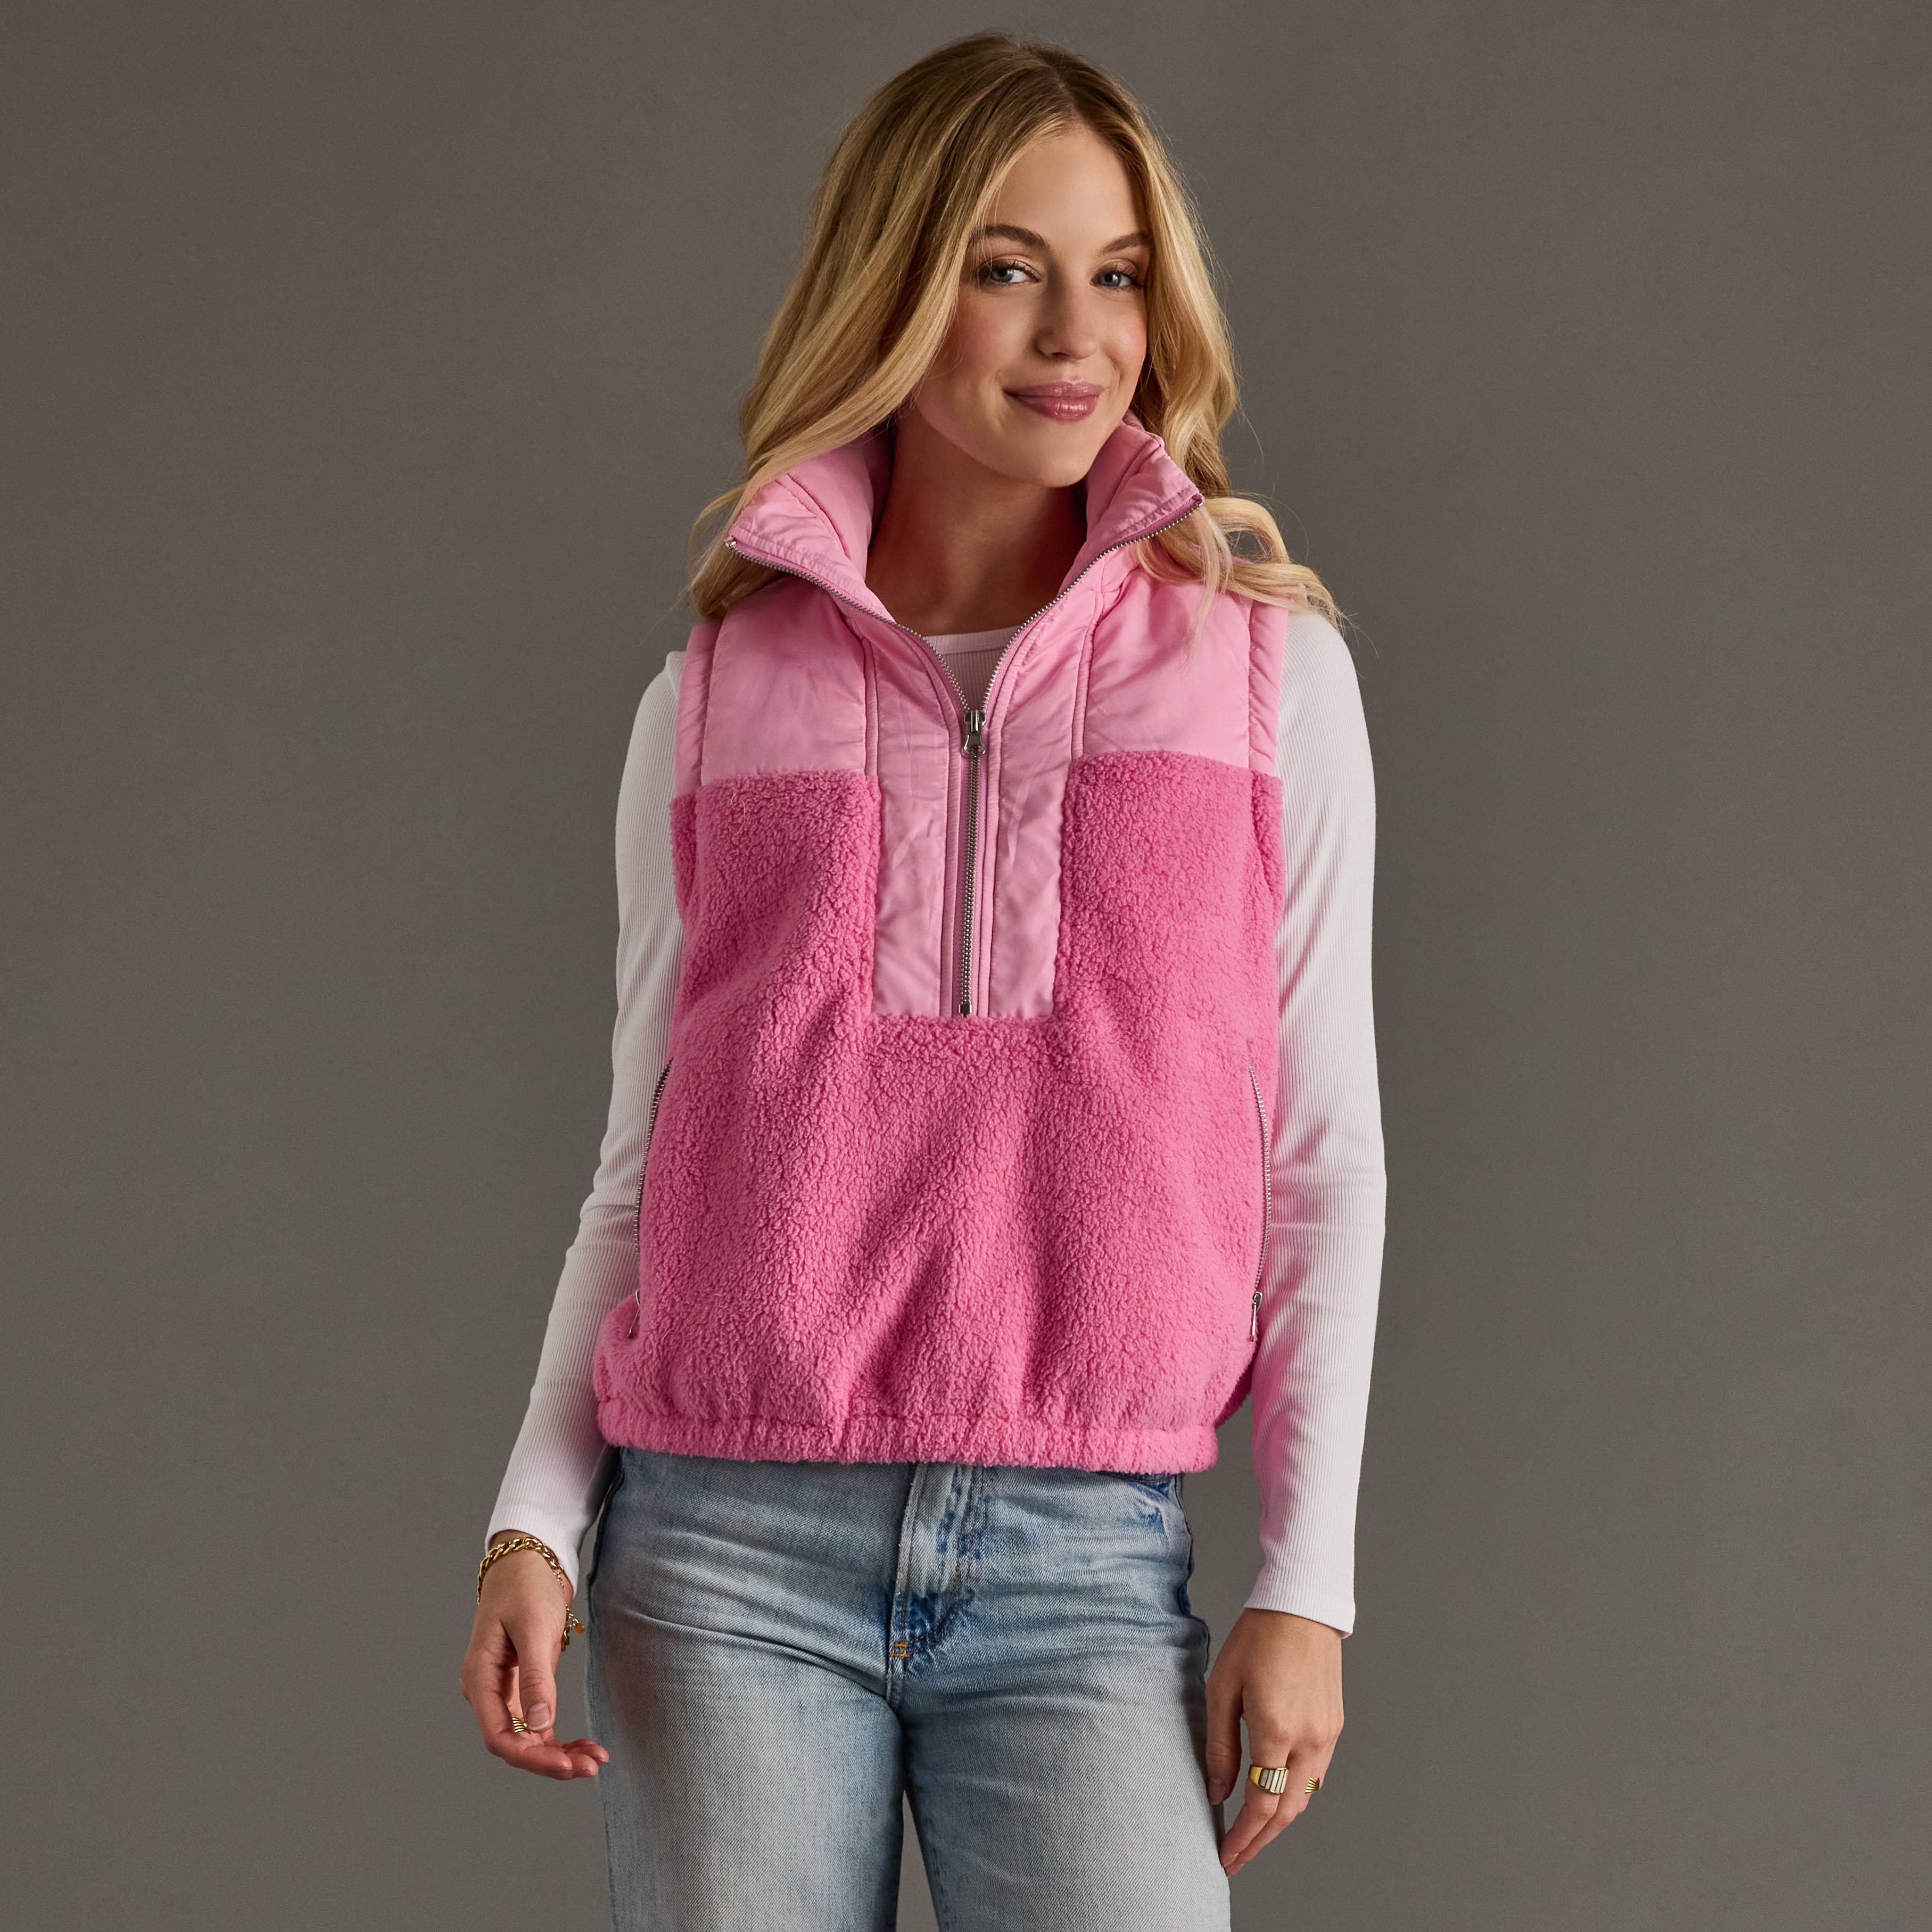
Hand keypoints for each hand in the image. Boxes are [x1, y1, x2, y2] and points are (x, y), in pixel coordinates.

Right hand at [459, 1532, 608, 1780]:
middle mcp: (488, 1692)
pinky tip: (585, 1745)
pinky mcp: (523, 1686)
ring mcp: (505, 1692)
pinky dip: (559, 1736)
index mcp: (480, 1680)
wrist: (529, 1559)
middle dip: (551, 1760)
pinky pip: (538, 1722)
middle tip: (591, 1767)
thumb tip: (539, 1726)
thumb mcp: (533, 1628)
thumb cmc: (526, 1587)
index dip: (532, 1758)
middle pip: (515, 1743)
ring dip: (559, 1752)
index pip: (500, 1737)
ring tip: (595, 1760)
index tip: (568, 1766)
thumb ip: (536, 1678)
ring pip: (528, 1737)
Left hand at [1204, 1607, 1342, 1874]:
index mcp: (1277, 1731)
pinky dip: (1294, 1796)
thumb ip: (1220, 1745)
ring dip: (1278, 1823)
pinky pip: (1315, 1776)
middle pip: (1286, 1813)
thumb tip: (1216, 1793)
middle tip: (1235, 1859)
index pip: (1261, 1804)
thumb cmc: (1257, 1640)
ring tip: (1251, 1837)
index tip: (1224, 1857)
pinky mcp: (1334, 1726)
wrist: (1301, 1607)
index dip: (1242, 1837)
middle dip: (1260, 1842)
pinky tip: (1275, 1799)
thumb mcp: (1223, 1688)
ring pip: (1304, 1798)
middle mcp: (1309, 1740)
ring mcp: (1327, 1735)